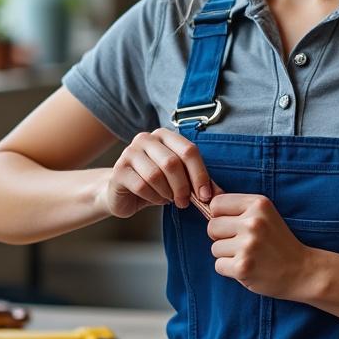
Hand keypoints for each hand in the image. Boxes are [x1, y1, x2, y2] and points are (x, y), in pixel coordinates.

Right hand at [99, 128, 214, 218]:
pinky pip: (141, 185)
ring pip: (156, 175)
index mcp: (165, 135)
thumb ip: (199, 184)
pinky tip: (156, 199)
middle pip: (172, 163)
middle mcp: (146, 138)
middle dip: (183, 187)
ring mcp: (129, 152)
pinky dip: (153, 197)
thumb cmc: (157, 184)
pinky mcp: (119, 170)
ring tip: (169, 199)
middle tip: (185, 202)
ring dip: (167, 193)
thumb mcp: (181, 181)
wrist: (124, 193)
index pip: (188, 150)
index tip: (205, 195)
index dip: (200, 174)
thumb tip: (219, 196)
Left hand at [207, 194, 311, 300]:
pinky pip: (218, 265)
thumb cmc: (278, 242)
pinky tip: (248, 268)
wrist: (302, 270)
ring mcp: (248, 245)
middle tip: (244, 243)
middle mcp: (253, 222)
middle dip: (222, 237)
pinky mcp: (243, 267)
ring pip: (215, 248)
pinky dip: (230, 270)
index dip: (221, 216)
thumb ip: (238, 207)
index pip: (217, 204)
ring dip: (227, 255)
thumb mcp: (265, 215)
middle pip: (212, 226)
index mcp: (259, 204)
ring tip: (250, 256)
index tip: (236, 225)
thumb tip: (205, 195)